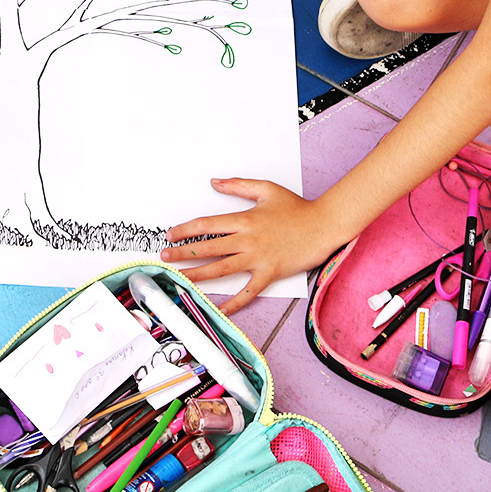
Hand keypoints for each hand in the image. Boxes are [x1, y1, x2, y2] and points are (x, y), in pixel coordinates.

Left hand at [161, 179, 342, 313]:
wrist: (324, 225)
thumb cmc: (297, 208)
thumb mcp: (266, 189)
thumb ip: (238, 186)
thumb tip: (214, 183)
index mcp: (245, 219)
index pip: (206, 225)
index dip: (185, 230)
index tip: (171, 234)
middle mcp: (248, 240)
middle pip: (208, 248)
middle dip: (184, 253)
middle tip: (165, 257)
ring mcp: (259, 259)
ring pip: (222, 270)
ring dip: (198, 275)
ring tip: (181, 278)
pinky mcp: (271, 274)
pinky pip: (249, 291)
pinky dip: (235, 302)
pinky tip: (222, 308)